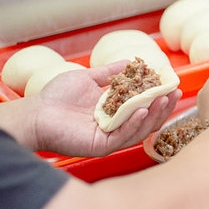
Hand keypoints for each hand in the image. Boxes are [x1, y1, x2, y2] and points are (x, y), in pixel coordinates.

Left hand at [32, 61, 180, 156]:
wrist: (35, 113)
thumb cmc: (56, 97)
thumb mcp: (88, 77)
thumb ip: (110, 73)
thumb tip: (132, 62)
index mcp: (114, 111)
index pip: (143, 106)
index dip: (158, 96)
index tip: (171, 84)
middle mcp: (115, 125)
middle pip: (147, 119)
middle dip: (162, 107)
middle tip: (173, 93)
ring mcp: (109, 137)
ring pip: (139, 129)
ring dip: (154, 115)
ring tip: (163, 100)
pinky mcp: (100, 146)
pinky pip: (123, 137)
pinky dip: (134, 124)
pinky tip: (141, 111)